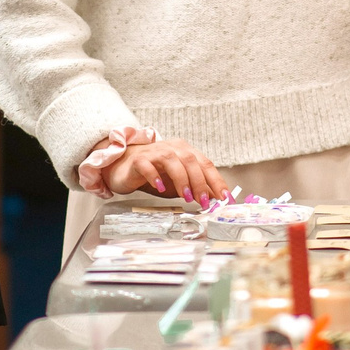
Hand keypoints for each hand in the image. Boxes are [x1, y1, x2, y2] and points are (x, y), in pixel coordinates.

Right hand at [100, 127, 230, 205]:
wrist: (125, 167)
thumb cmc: (156, 174)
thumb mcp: (180, 183)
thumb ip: (197, 188)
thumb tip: (216, 200)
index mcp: (185, 151)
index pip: (205, 164)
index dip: (216, 180)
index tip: (224, 198)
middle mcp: (172, 148)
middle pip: (190, 161)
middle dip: (199, 182)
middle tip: (203, 201)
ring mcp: (155, 152)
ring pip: (172, 160)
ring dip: (182, 179)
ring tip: (186, 197)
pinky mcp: (139, 160)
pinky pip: (148, 165)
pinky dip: (155, 176)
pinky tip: (160, 187)